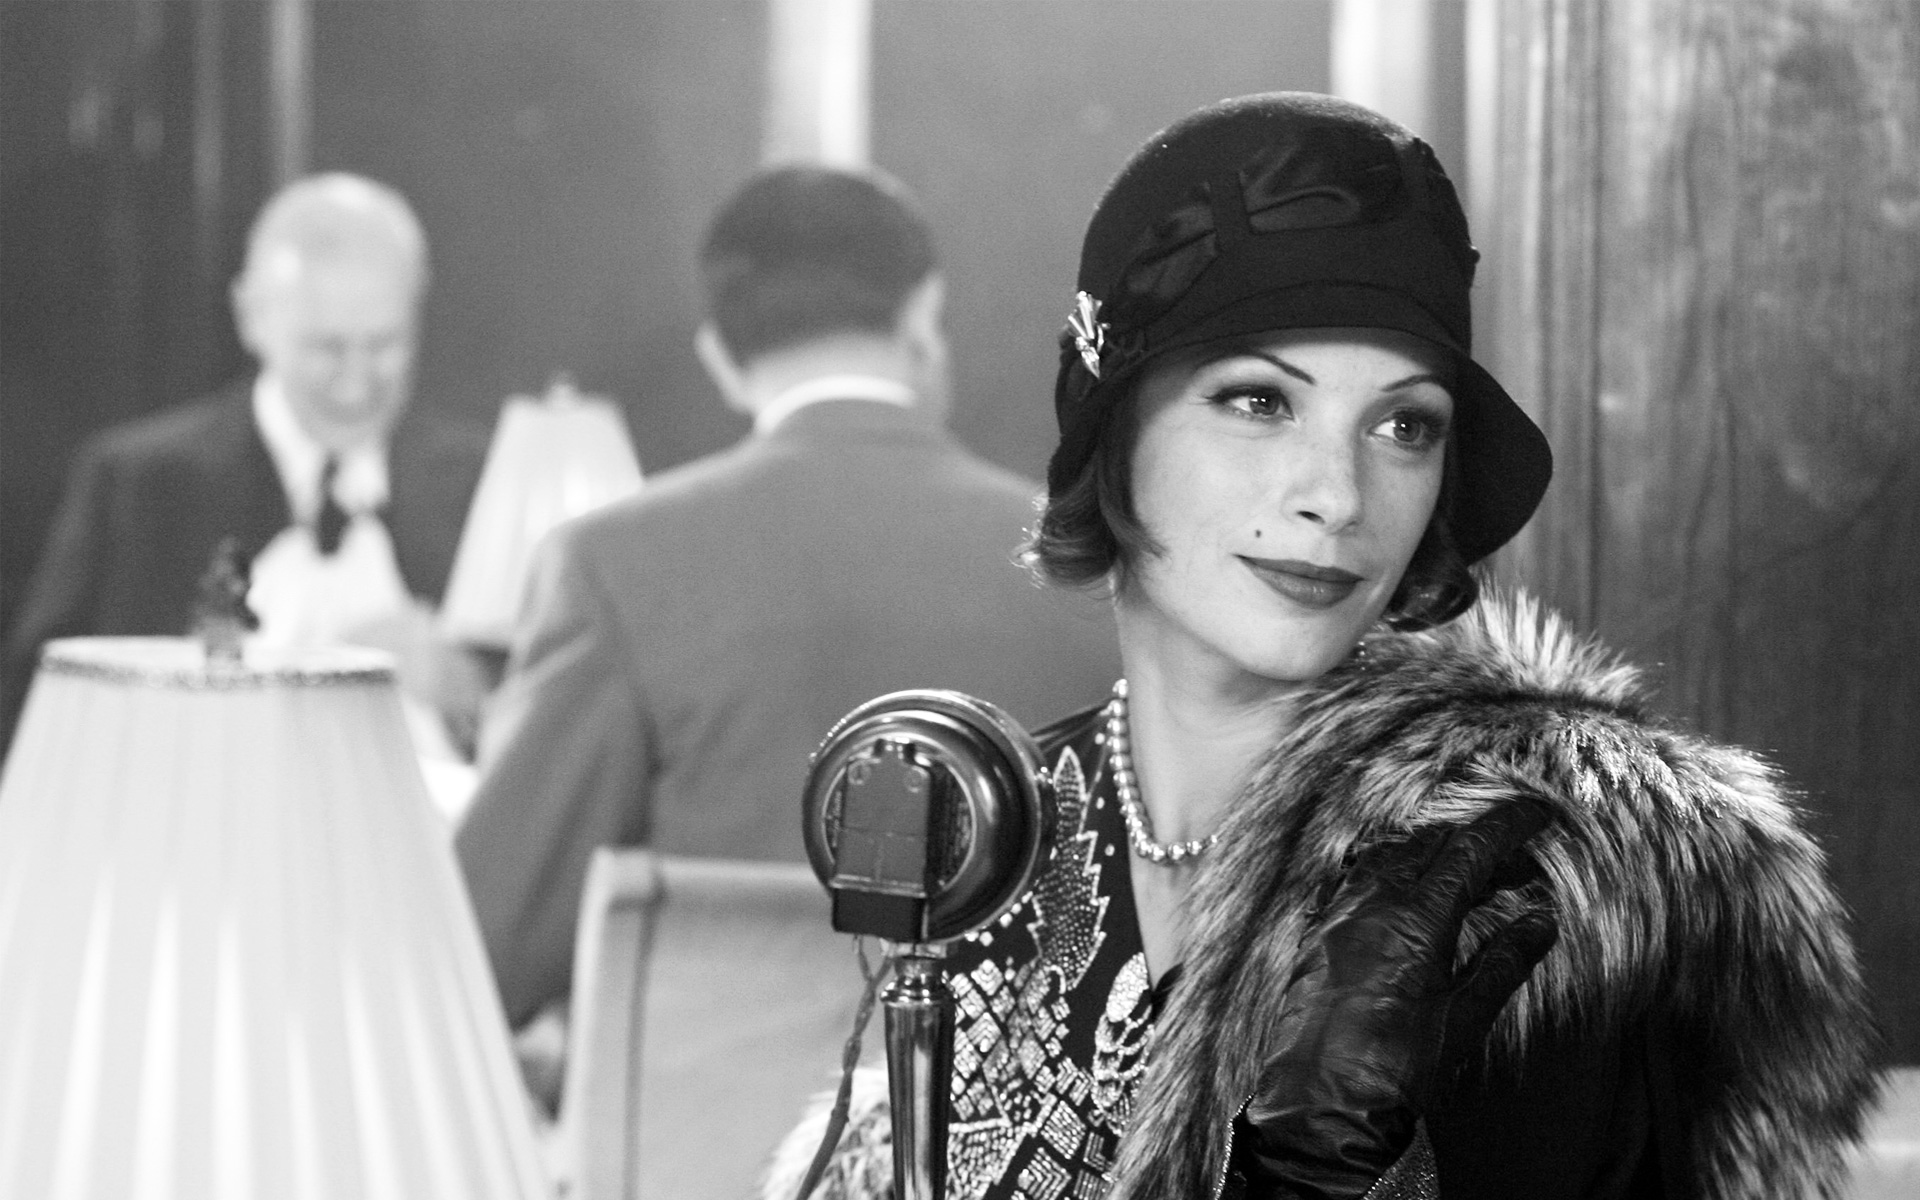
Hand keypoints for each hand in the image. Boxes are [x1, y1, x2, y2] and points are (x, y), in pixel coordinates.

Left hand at [1232, 799, 1559, 1199]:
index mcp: (1415, 916)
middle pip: (1431, 845)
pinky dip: (1391, 873)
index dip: (1508, 826)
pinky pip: (1356, 878)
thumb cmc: (1394, 1067)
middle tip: (1518, 865)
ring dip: (1433, 856)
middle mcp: (1371, 901)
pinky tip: (1411, 897)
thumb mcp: (1465, 1016)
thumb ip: (1505, 960)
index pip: (1469, 849)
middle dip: (1477, 844)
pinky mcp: (1316, 931)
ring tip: (1471, 883)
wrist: (1319, 1102)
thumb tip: (1542, 920)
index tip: (1539, 814)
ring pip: (1390, 856)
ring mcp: (1338, 912)